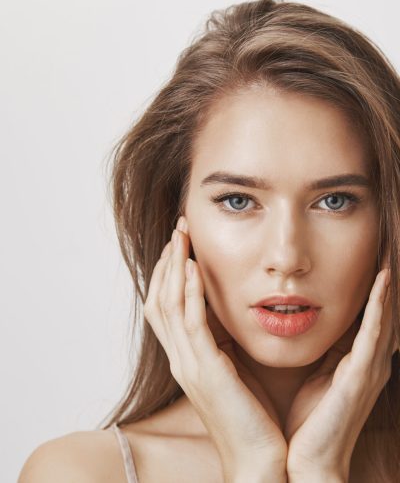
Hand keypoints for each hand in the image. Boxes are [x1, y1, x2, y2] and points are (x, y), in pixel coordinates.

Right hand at [144, 215, 287, 480]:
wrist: (257, 459)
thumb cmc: (249, 415)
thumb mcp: (231, 370)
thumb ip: (220, 343)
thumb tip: (225, 314)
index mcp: (185, 358)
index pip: (164, 307)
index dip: (168, 274)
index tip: (180, 246)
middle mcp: (180, 358)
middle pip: (160, 299)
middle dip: (167, 262)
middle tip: (178, 230)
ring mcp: (189, 364)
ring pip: (170, 305)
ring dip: (175, 268)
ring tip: (182, 237)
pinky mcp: (206, 370)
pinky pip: (192, 324)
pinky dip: (191, 292)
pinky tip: (195, 268)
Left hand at [285, 263, 395, 480]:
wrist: (307, 462)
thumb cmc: (307, 421)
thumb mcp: (315, 377)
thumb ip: (323, 354)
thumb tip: (313, 327)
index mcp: (354, 363)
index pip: (368, 319)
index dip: (373, 293)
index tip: (370, 264)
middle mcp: (367, 363)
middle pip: (382, 315)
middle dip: (384, 286)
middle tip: (386, 253)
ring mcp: (368, 370)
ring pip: (383, 319)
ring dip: (386, 289)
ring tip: (388, 260)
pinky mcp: (360, 376)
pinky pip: (373, 333)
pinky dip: (380, 306)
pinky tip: (382, 282)